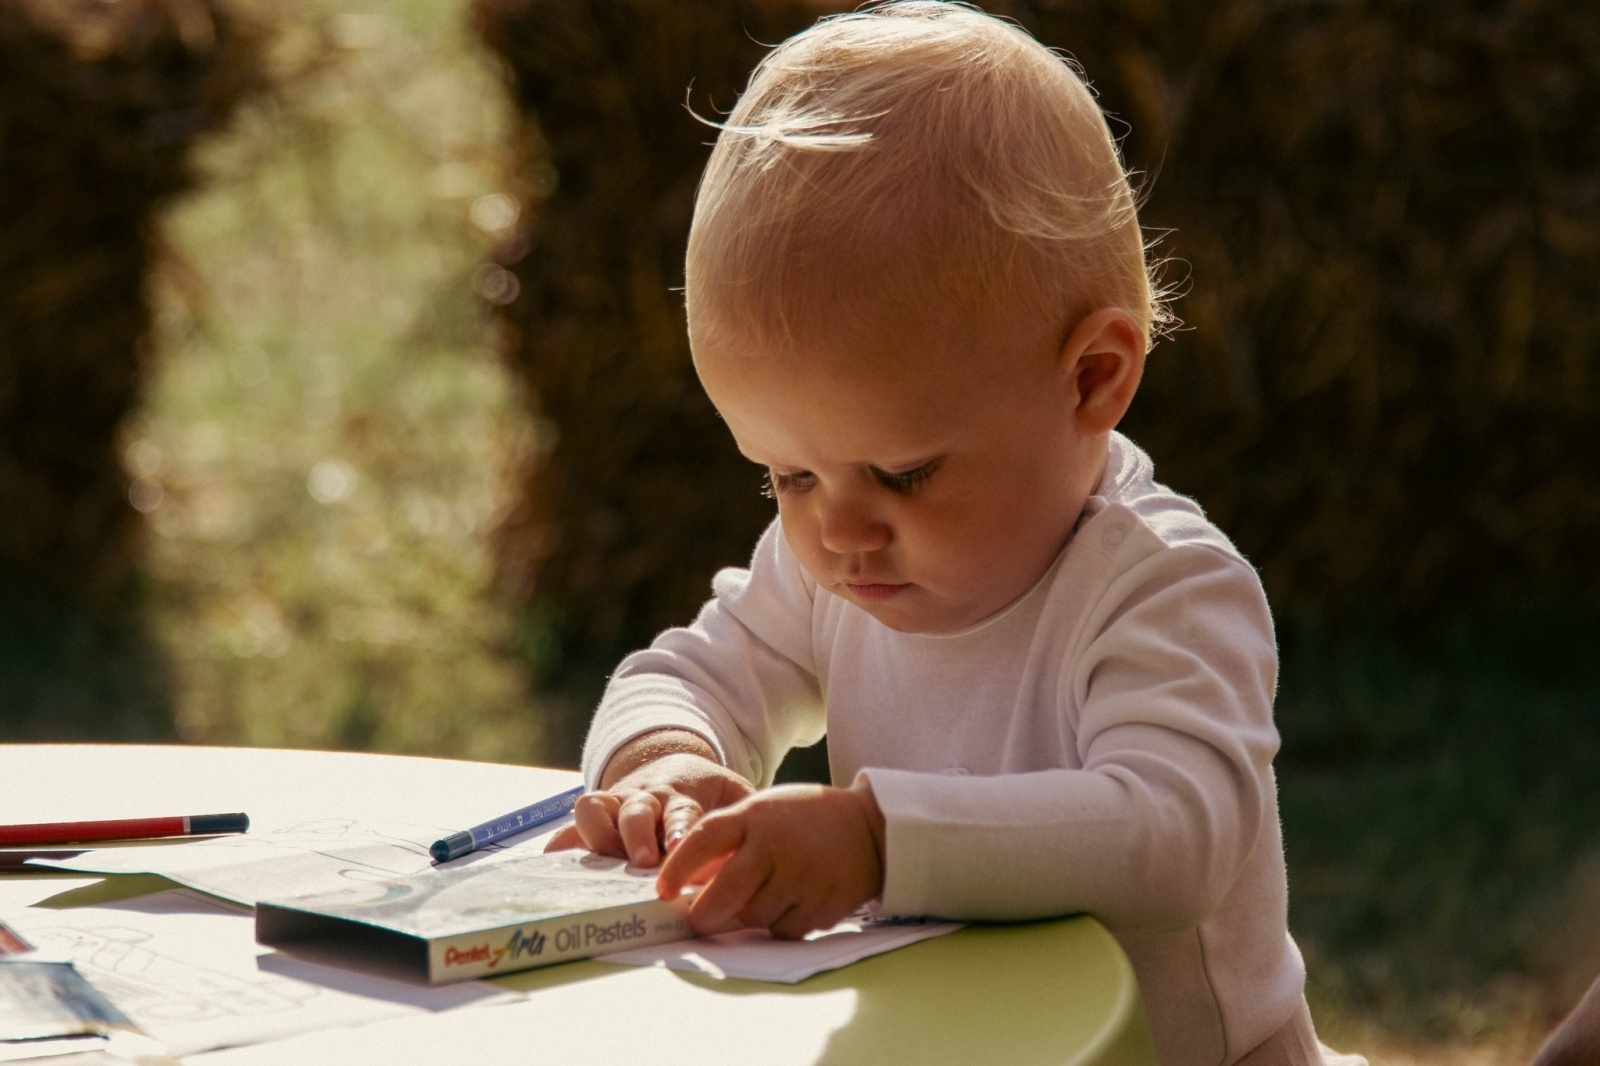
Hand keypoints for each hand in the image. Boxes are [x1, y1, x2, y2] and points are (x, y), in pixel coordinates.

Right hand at [545, 731, 753, 866]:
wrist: (674, 766)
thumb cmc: (708, 795)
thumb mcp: (733, 797)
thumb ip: (744, 818)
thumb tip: (760, 848)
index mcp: (681, 795)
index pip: (681, 811)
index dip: (680, 828)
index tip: (680, 844)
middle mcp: (645, 797)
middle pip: (635, 811)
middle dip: (636, 836)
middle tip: (643, 860)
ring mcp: (616, 804)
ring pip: (594, 809)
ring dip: (596, 835)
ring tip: (598, 865)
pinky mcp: (596, 815)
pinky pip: (571, 826)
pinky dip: (561, 843)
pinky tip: (552, 863)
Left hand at [655, 778, 886, 939]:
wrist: (871, 827)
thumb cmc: (806, 818)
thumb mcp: (765, 810)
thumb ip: (730, 838)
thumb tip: (688, 879)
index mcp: (756, 816)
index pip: (704, 840)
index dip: (677, 867)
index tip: (662, 889)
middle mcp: (776, 847)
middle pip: (723, 896)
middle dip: (704, 915)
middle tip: (699, 918)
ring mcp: (801, 879)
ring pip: (752, 918)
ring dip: (748, 915)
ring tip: (766, 892)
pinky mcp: (821, 906)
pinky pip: (782, 930)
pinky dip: (779, 923)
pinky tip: (793, 900)